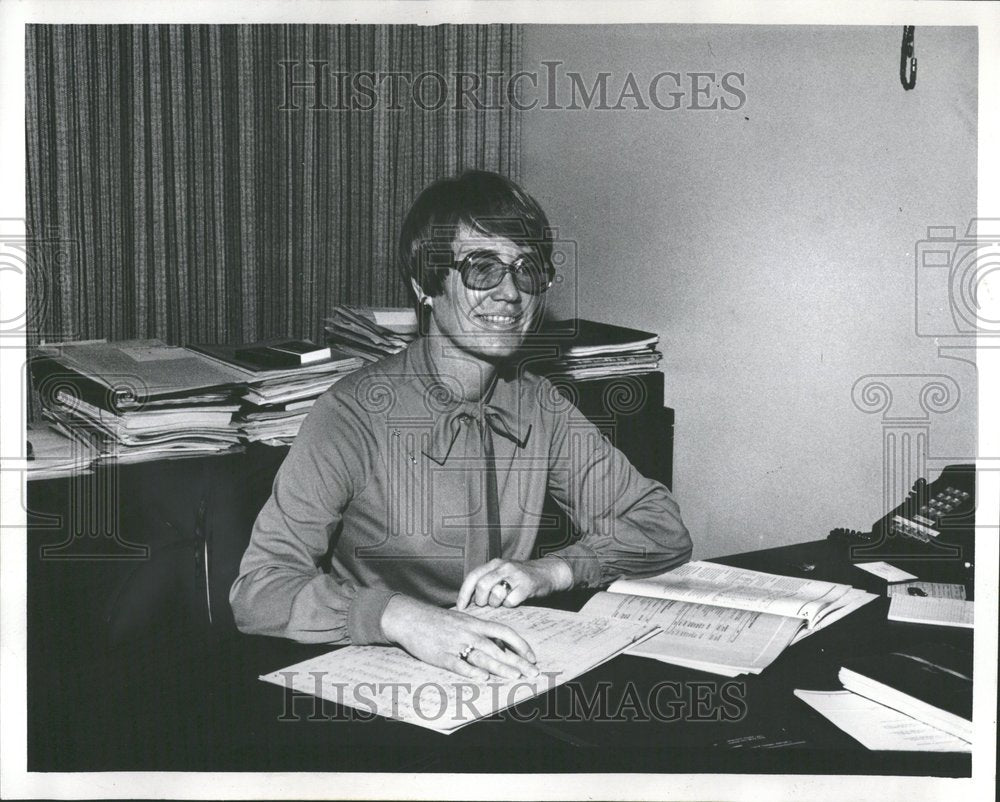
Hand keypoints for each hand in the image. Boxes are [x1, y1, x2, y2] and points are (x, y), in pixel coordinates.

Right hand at [380, 594, 538, 680]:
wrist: (411, 618)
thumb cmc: (438, 621)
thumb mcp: (463, 620)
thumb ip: (480, 631)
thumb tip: (500, 643)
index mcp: (475, 623)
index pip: (505, 632)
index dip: (520, 645)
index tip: (532, 657)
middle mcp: (469, 633)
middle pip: (498, 648)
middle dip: (517, 661)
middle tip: (532, 673)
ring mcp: (456, 644)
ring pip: (482, 657)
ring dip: (500, 667)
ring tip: (515, 676)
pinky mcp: (442, 656)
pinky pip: (459, 665)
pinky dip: (471, 672)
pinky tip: (483, 679)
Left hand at [456, 557, 573, 610]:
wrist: (548, 573)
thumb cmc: (520, 578)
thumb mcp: (502, 574)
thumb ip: (487, 583)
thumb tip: (467, 602)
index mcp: (494, 564)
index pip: (473, 576)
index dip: (464, 593)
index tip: (461, 607)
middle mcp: (503, 566)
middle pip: (482, 586)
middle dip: (481, 600)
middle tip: (486, 605)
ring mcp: (516, 575)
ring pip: (496, 594)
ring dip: (496, 604)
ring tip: (502, 602)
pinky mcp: (527, 585)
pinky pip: (511, 601)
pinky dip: (510, 606)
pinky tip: (515, 602)